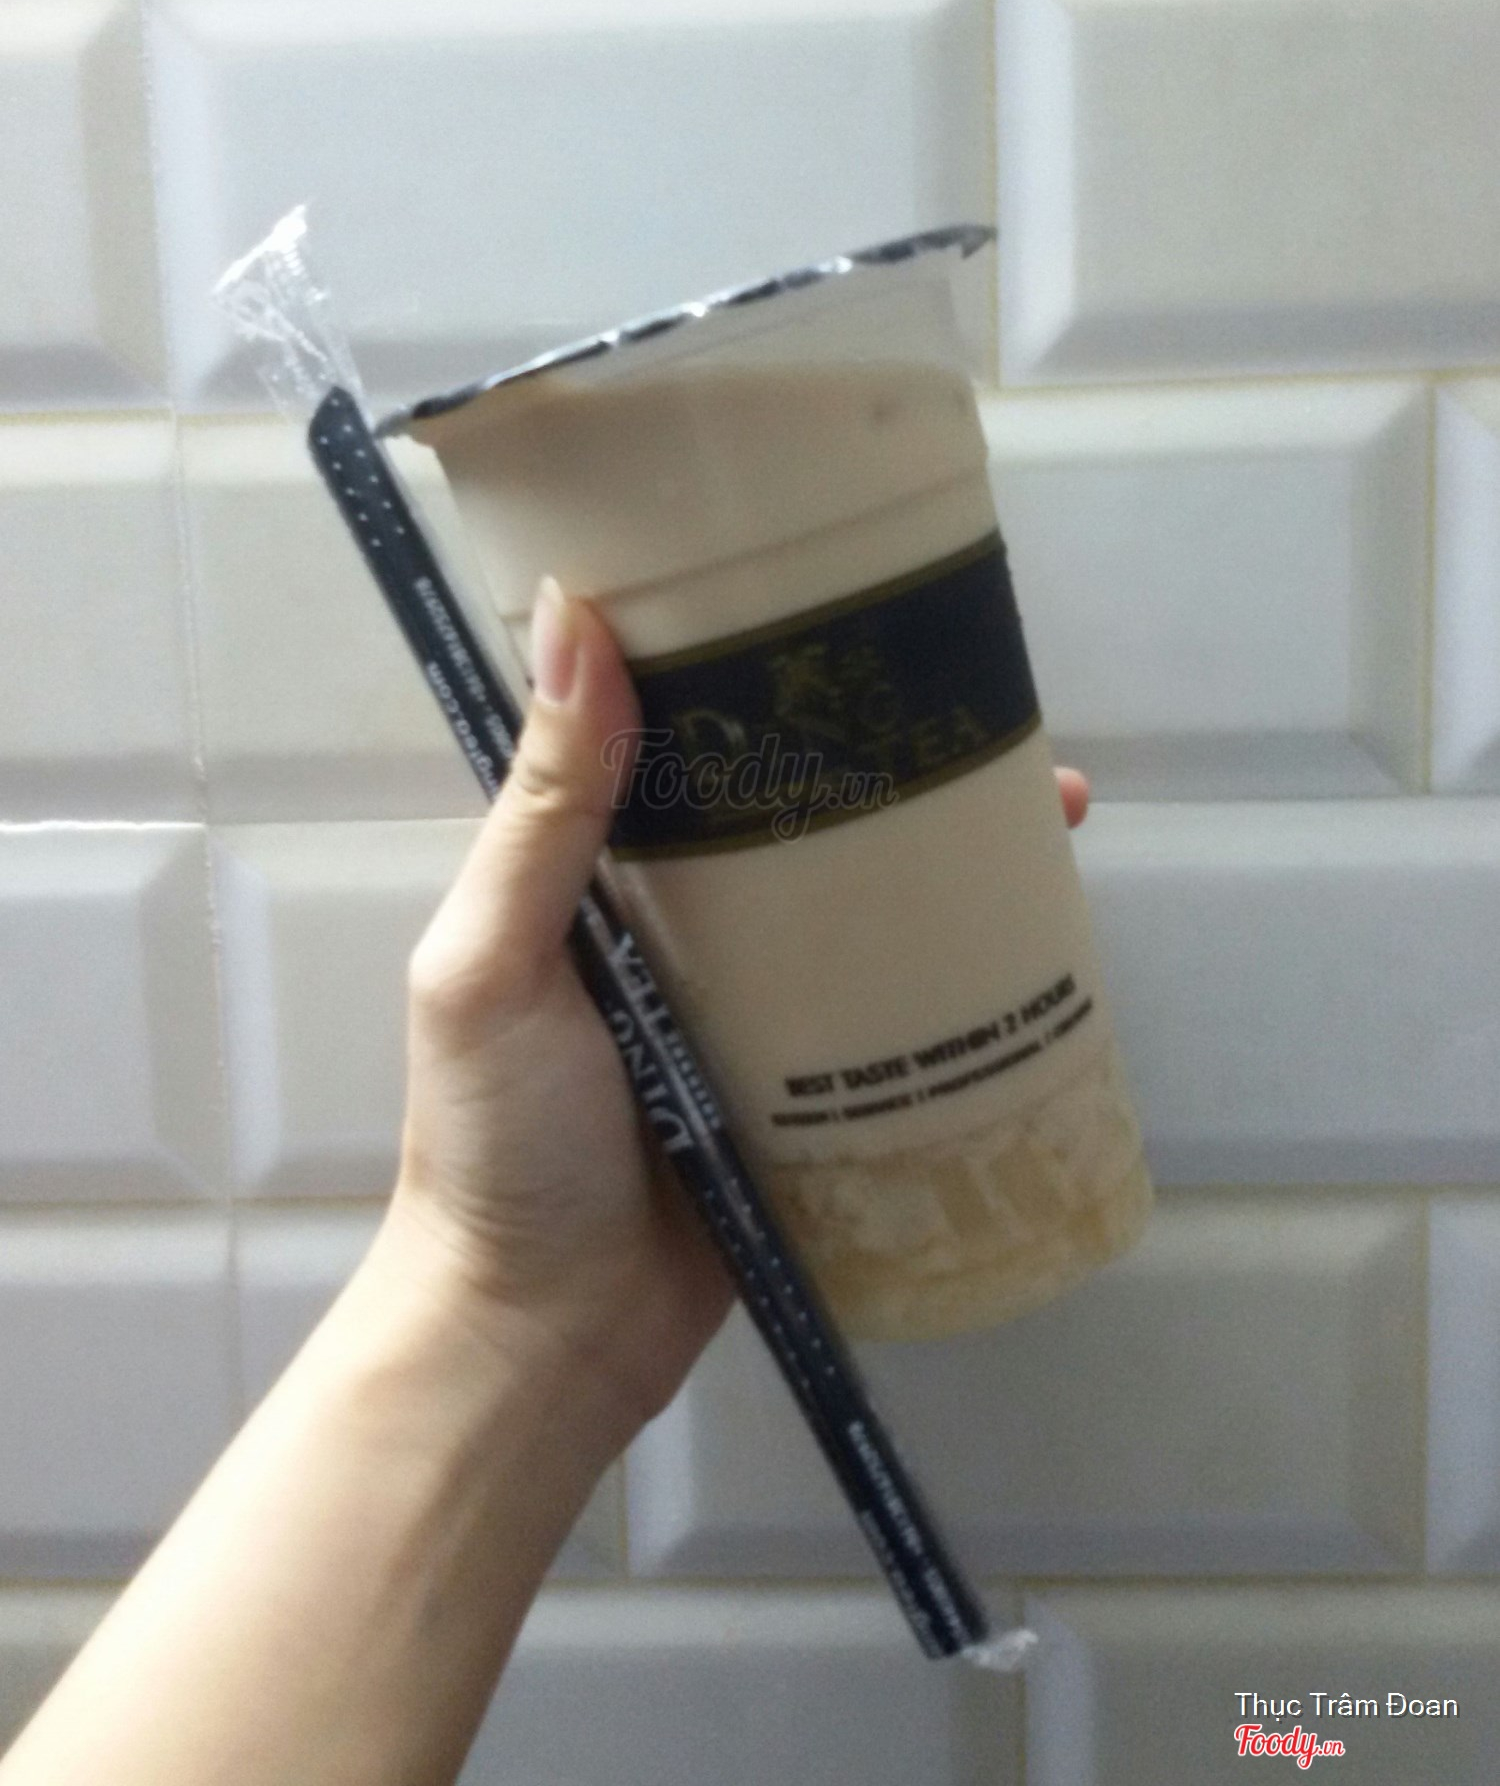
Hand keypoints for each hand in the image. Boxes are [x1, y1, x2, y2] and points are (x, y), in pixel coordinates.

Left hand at [388, 578, 1091, 1440]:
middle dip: (877, 747)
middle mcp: (675, 920)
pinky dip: (957, 961)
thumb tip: (573, 618)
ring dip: (942, 843)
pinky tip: (1033, 926)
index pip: (669, 733)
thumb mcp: (493, 963)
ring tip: (1046, 793)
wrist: (548, 1337)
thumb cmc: (497, 1142)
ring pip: (856, 893)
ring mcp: (750, 1001)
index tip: (822, 589)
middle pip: (789, 805)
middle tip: (976, 695)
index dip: (738, 659)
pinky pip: (889, 999)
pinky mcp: (811, 1079)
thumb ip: (542, 812)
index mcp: (589, 871)